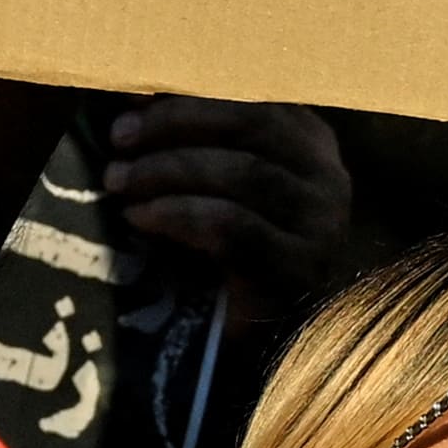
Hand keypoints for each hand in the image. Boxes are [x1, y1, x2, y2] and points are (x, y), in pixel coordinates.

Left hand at [107, 97, 357, 300]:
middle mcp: (328, 177)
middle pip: (253, 125)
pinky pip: (232, 227)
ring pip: (243, 173)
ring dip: (168, 170)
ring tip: (119, 182)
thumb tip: (135, 102)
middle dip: (176, 125)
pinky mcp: (299, 269)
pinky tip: (141, 218)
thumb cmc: (227, 260)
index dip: (190, 96)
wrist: (260, 350)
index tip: (130, 107)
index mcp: (310, 144)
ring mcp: (321, 225)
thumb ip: (195, 142)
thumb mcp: (215, 187)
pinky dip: (178, 215)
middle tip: (118, 140)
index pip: (253, 98)